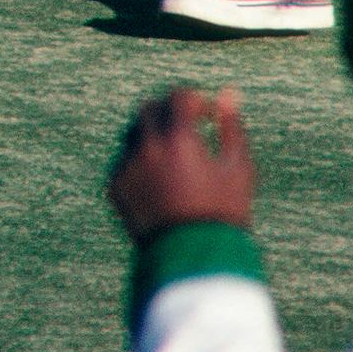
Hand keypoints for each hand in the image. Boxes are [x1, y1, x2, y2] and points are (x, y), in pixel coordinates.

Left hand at [107, 85, 256, 243]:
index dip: (193, 99)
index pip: (178, 97)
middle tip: (185, 126)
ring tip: (175, 157)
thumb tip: (226, 93)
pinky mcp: (114, 186)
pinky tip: (160, 182)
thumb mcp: (238, 168)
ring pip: (133, 135)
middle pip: (149, 109)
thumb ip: (231, 126)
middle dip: (168, 112)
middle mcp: (146, 147)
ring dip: (151, 136)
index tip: (204, 112)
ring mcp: (126, 166)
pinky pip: (124, 162)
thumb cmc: (224, 212)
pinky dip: (140, 163)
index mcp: (178, 138)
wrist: (194, 258)